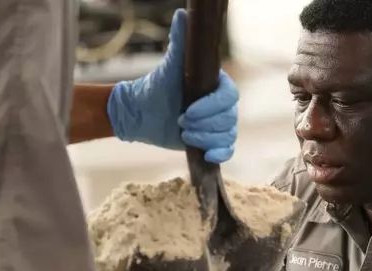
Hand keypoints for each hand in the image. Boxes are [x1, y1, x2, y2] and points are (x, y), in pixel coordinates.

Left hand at [107, 9, 238, 163]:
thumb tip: (182, 15)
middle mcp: (221, 105)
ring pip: (227, 135)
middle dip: (205, 124)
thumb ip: (179, 42)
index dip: (211, 106)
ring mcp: (218, 124)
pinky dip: (219, 153)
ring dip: (205, 137)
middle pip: (229, 118)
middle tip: (182, 122)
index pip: (229, 97)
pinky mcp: (213, 142)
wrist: (142, 113)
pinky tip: (207, 154)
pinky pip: (227, 150)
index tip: (188, 110)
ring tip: (184, 133)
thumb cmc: (156, 87)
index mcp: (217, 86)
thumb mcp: (169, 66)